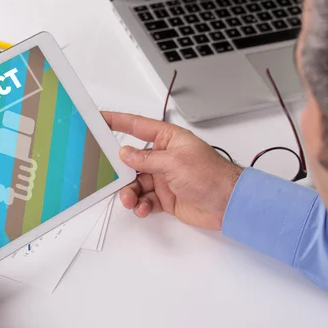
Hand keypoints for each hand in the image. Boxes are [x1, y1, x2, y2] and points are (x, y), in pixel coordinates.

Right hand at [103, 112, 242, 229]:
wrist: (228, 204)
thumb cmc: (211, 175)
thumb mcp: (174, 162)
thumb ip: (146, 158)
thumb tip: (125, 153)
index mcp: (168, 139)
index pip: (137, 126)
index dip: (117, 121)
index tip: (99, 119)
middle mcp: (164, 157)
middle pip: (132, 160)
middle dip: (119, 170)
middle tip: (108, 176)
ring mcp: (164, 178)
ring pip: (135, 183)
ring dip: (130, 192)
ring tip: (131, 200)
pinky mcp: (165, 197)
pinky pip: (145, 199)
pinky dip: (141, 205)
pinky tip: (143, 208)